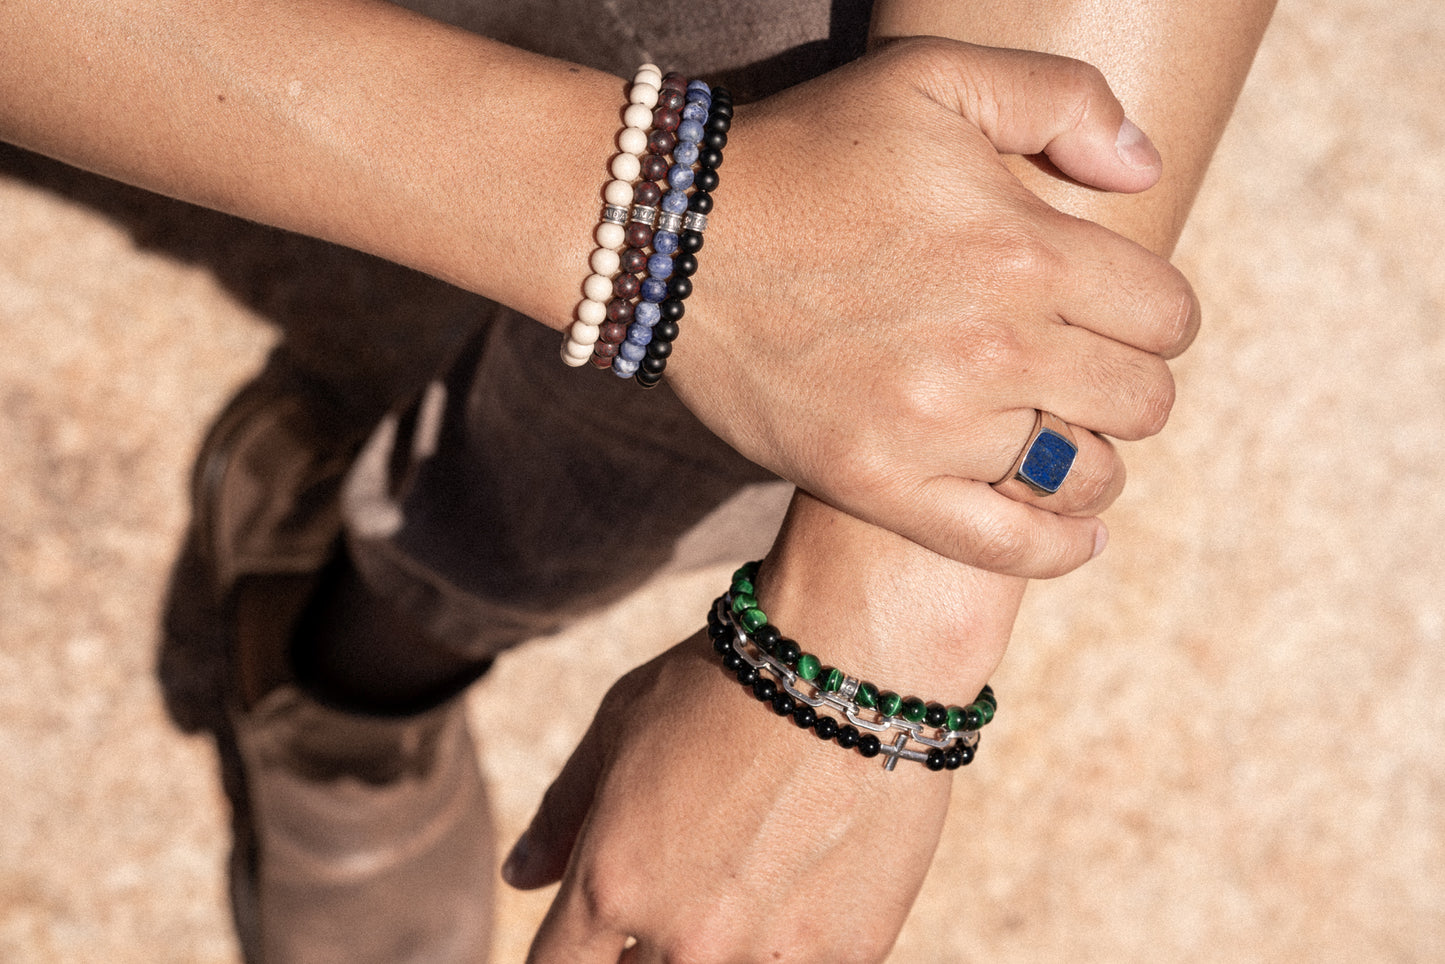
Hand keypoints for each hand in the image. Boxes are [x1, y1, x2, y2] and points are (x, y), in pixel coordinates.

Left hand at [505, 492, 1022, 962]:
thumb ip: (563, 813)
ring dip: (718, 948)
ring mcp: (769, 957)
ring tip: (743, 878)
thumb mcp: (619, 728)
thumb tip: (518, 879)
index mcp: (609, 886)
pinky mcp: (848, 954)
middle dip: (644, 944)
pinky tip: (801, 883)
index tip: (599, 926)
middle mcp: (683, 941)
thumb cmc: (724, 680)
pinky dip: (790, 944)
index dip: (572, 951)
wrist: (855, 659)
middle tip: (687, 880)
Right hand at [670, 38, 1198, 577]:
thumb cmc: (808, 153)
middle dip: (1128, 381)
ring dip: (1092, 455)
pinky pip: (1007, 547)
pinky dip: (1058, 546)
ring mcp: (934, 428)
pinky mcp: (878, 485)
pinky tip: (1073, 527)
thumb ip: (1062, 98)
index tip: (1116, 311)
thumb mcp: (932, 77)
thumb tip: (1146, 170)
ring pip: (1087, 475)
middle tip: (1081, 367)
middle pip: (1143, 400)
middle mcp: (993, 347)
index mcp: (1025, 248)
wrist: (676, 239)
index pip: (1167, 315)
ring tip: (1059, 432)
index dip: (1155, 312)